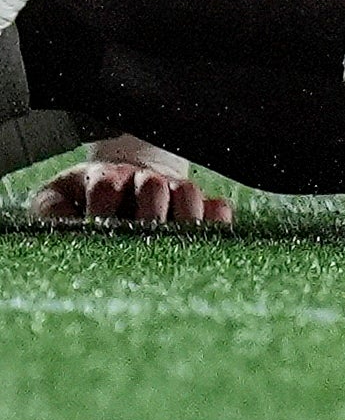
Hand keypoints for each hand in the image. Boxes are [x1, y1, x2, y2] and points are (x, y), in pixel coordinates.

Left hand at [31, 141, 229, 227]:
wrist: (120, 185)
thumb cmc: (81, 200)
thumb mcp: (57, 199)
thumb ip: (51, 209)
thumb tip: (62, 222)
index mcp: (106, 177)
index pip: (107, 186)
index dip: (102, 209)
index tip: (97, 230)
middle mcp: (143, 180)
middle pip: (154, 186)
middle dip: (147, 214)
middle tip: (142, 238)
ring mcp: (173, 191)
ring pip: (188, 193)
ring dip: (183, 217)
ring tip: (177, 243)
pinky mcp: (198, 206)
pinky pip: (219, 207)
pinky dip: (216, 220)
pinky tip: (208, 236)